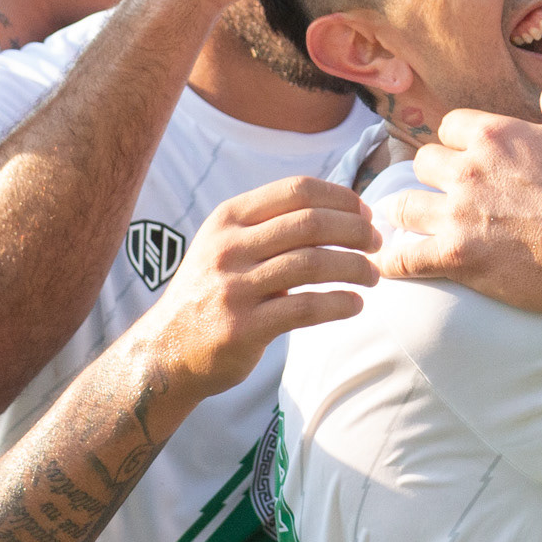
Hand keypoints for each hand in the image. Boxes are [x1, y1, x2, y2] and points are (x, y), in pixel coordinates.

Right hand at [135, 176, 377, 399]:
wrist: (165, 352)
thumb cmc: (209, 295)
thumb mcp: (225, 247)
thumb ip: (269, 227)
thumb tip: (338, 209)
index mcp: (227, 219)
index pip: (296, 190)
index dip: (340, 197)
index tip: (364, 211)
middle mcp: (228, 248)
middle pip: (310, 222)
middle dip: (354, 229)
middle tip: (376, 243)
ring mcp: (233, 288)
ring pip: (312, 263)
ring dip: (354, 267)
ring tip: (372, 275)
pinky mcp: (243, 327)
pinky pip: (305, 308)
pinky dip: (339, 303)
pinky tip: (354, 304)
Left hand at [379, 84, 541, 311]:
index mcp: (496, 134)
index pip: (449, 126)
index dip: (456, 141)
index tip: (464, 156)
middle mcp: (468, 169)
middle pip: (422, 162)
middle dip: (431, 176)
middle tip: (439, 191)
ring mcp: (458, 214)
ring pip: (403, 205)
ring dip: (405, 213)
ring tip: (405, 222)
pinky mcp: (457, 256)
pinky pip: (404, 258)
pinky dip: (392, 262)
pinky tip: (386, 264)